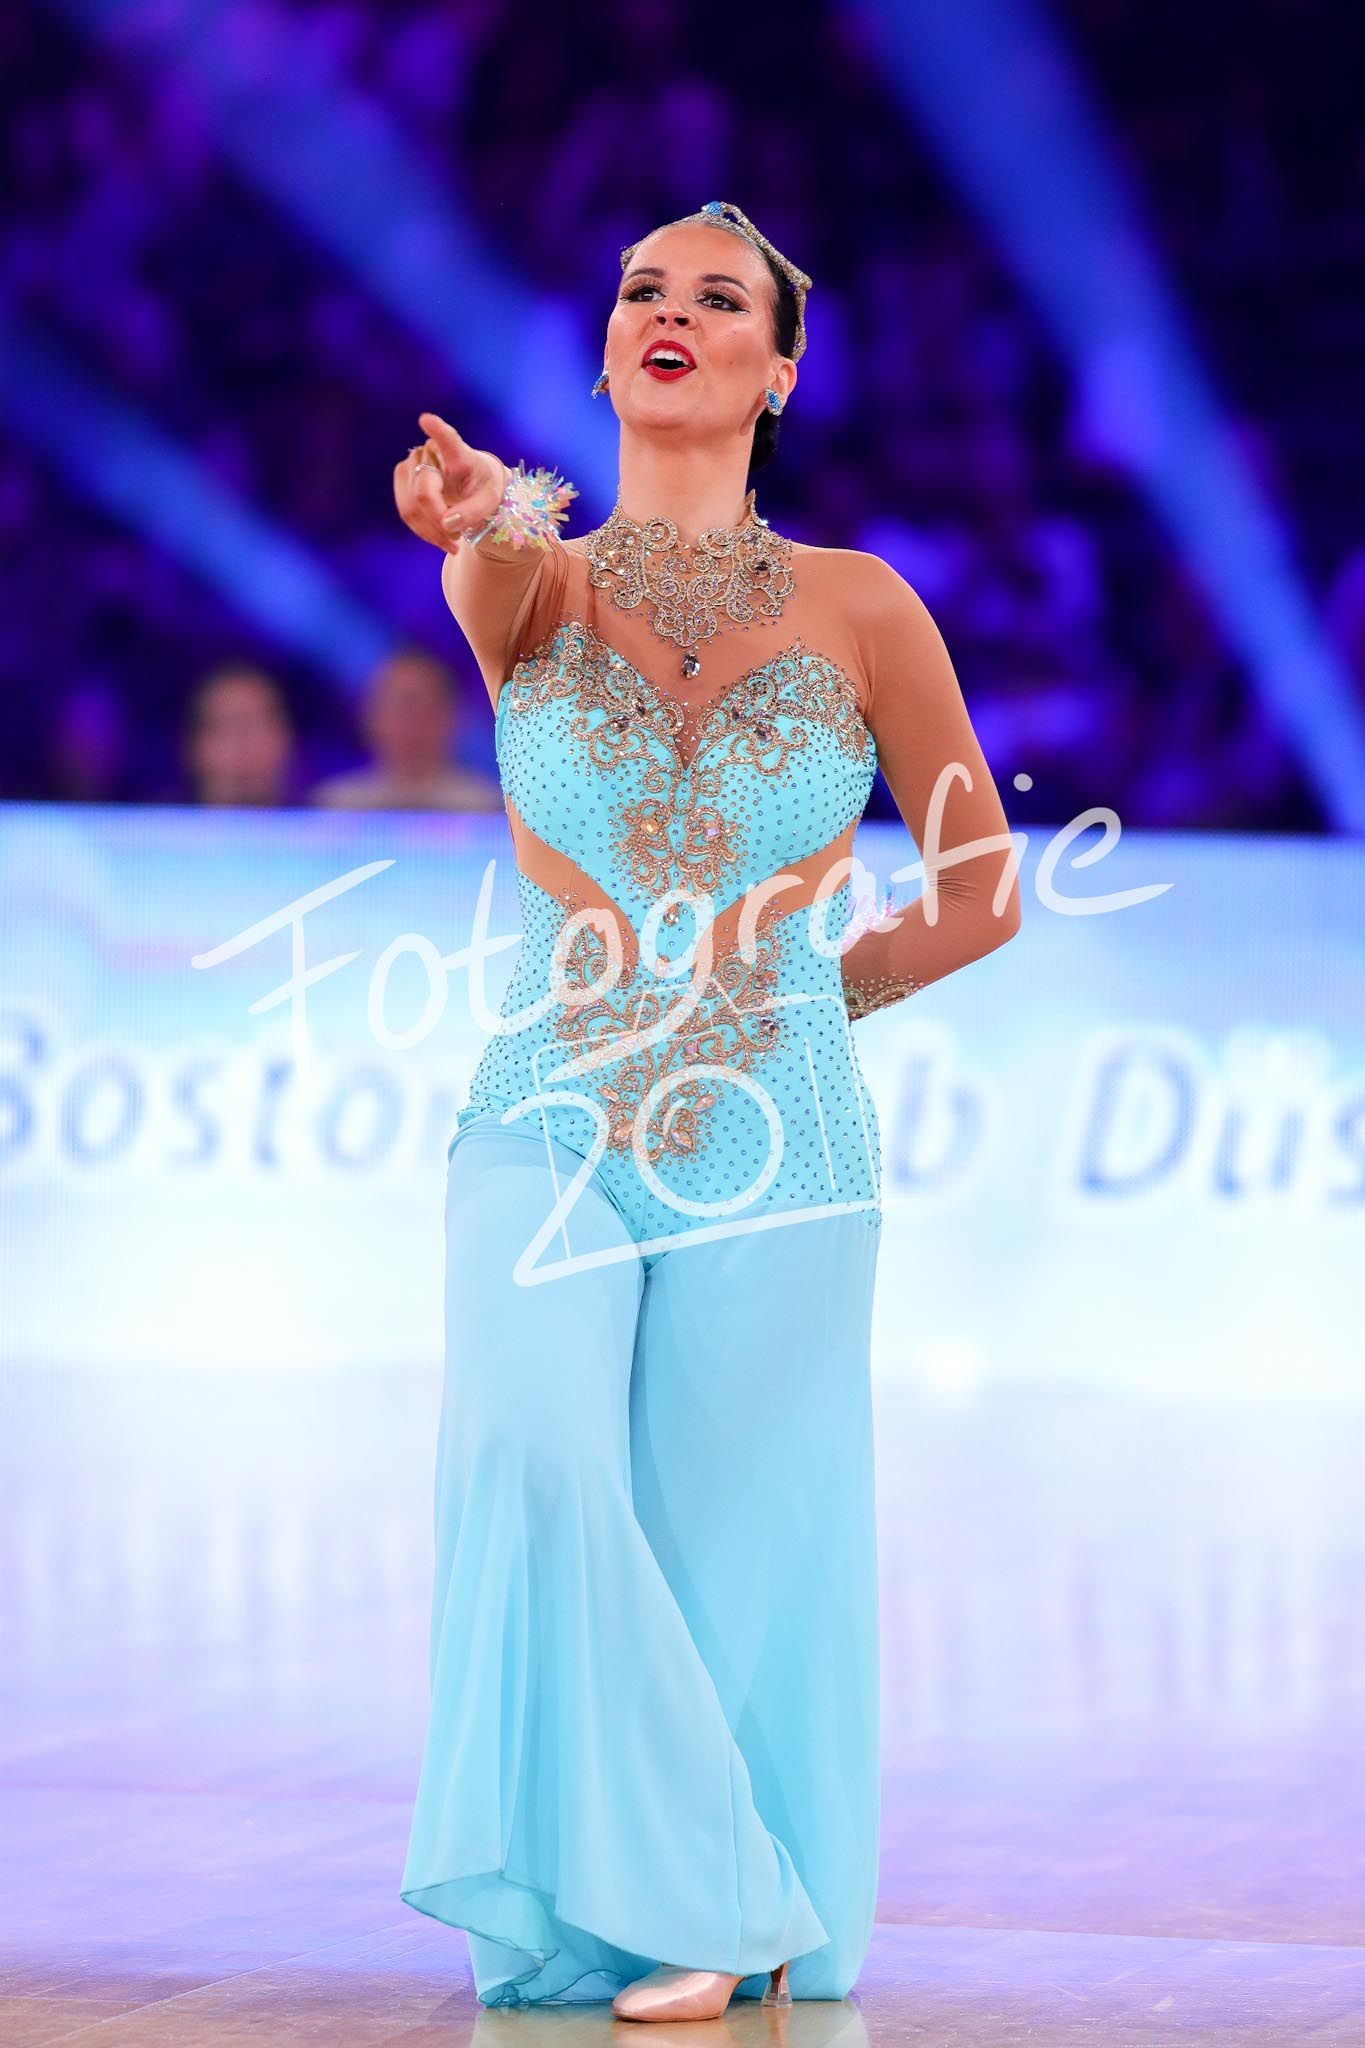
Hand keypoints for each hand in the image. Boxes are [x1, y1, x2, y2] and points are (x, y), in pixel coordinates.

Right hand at [393, 412, 504, 552]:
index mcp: (458, 452)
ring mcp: (412, 463)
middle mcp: (430, 452)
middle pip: (424, 493)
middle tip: (458, 541)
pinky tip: (439, 537)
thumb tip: (446, 524)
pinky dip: (423, 531)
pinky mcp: (402, 478)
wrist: (471, 484)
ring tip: (452, 542)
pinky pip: (406, 512)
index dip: (437, 431)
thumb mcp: (491, 500)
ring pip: (411, 507)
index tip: (427, 420)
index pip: (448, 439)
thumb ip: (474, 512)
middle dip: (438, 523)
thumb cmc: (483, 487)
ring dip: (431, 532)